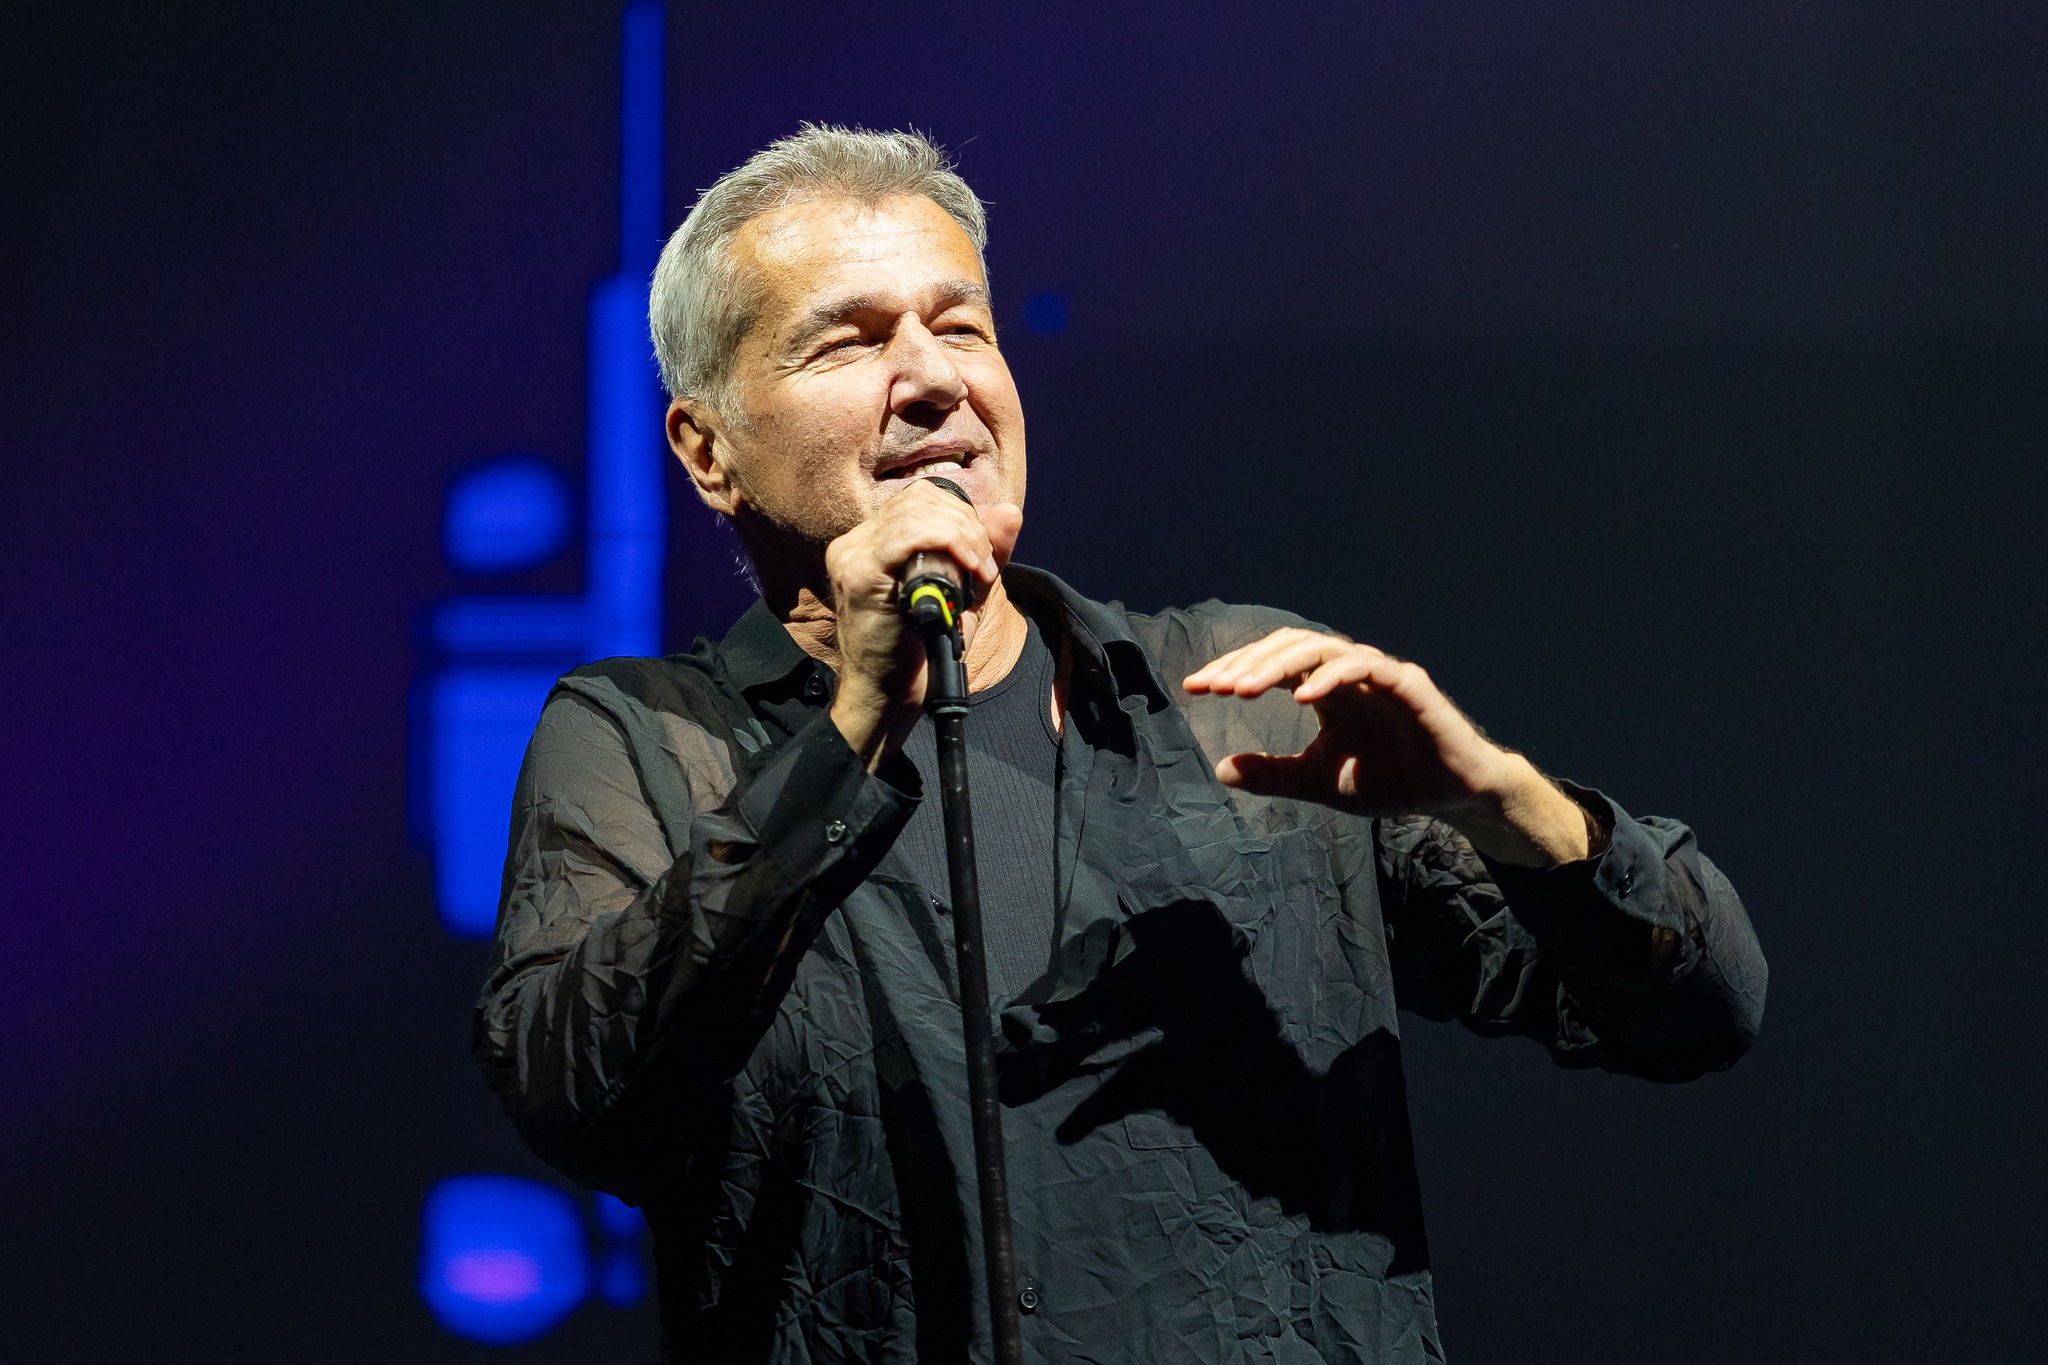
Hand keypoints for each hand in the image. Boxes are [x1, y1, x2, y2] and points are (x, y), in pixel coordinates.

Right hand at [824, 480, 1022, 768]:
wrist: (890, 697)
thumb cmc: (920, 649)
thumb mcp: (962, 593)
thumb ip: (983, 551)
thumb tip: (1009, 511)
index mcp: (875, 541)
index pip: (922, 498)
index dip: (961, 516)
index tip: (983, 556)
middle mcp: (857, 542)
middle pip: (921, 498)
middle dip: (967, 526)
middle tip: (984, 566)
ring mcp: (852, 555)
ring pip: (916, 511)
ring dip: (962, 536)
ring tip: (978, 571)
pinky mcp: (857, 573)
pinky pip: (906, 535)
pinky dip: (947, 543)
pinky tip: (967, 569)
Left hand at [1182, 628, 1594, 866]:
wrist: (1450, 796)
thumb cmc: (1388, 780)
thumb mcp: (1320, 782)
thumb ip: (1274, 774)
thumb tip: (1221, 769)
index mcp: (1325, 688)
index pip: (1272, 663)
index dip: (1233, 670)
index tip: (1194, 688)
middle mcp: (1349, 672)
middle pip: (1290, 646)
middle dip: (1247, 663)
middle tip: (1212, 686)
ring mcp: (1380, 673)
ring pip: (1323, 648)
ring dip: (1279, 665)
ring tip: (1244, 689)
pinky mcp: (1410, 685)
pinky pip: (1367, 668)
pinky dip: (1332, 677)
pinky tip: (1302, 698)